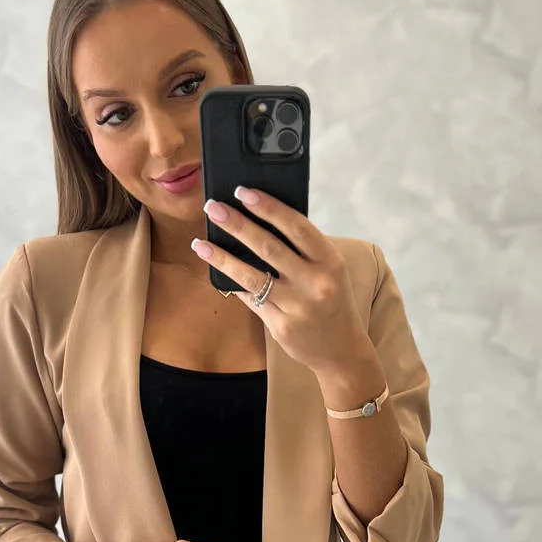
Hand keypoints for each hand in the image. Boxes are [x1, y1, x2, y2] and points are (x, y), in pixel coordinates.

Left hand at [193, 187, 371, 374]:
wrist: (341, 350)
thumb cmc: (332, 300)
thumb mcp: (329, 271)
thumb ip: (303, 250)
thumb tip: (261, 220)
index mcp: (331, 262)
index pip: (297, 227)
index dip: (268, 207)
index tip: (243, 192)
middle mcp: (315, 283)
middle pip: (269, 247)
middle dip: (238, 225)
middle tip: (213, 208)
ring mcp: (297, 307)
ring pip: (252, 276)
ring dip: (223, 257)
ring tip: (200, 243)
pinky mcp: (281, 326)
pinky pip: (251, 299)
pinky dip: (233, 282)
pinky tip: (216, 269)